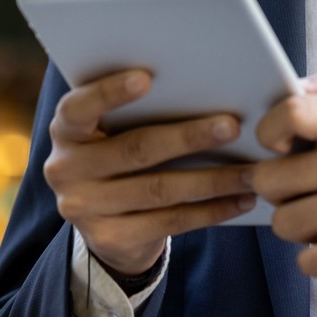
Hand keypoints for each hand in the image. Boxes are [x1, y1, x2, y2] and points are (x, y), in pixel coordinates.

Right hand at [44, 68, 258, 275]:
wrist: (103, 222)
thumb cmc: (120, 153)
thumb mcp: (114, 130)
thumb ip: (138, 111)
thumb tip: (204, 88)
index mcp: (65, 130)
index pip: (79, 107)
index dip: (110, 92)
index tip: (147, 77)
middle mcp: (65, 169)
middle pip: (135, 150)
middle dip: (188, 137)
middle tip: (231, 126)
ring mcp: (83, 208)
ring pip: (158, 190)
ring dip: (212, 180)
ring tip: (250, 171)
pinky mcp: (109, 238)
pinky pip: (168, 222)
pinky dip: (209, 210)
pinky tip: (239, 200)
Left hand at [251, 66, 316, 284]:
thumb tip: (298, 84)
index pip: (293, 113)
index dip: (269, 131)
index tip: (276, 147)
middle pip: (272, 179)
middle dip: (277, 190)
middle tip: (300, 192)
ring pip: (284, 223)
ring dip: (296, 227)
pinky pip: (308, 261)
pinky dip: (315, 259)